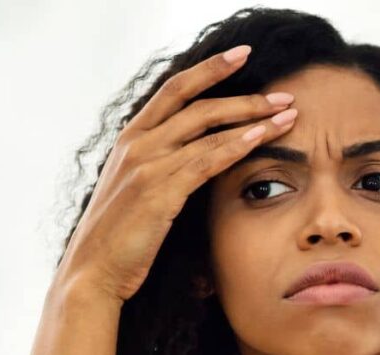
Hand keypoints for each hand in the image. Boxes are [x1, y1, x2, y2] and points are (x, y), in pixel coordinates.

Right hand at [55, 45, 297, 303]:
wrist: (92, 273)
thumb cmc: (117, 240)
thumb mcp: (133, 192)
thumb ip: (157, 168)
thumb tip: (192, 159)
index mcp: (129, 139)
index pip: (173, 90)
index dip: (209, 69)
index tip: (242, 56)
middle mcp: (136, 144)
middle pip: (197, 103)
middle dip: (244, 94)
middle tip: (283, 93)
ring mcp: (145, 165)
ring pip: (207, 128)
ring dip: (252, 119)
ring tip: (287, 115)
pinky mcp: (158, 191)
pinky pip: (205, 160)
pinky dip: (237, 146)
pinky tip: (262, 138)